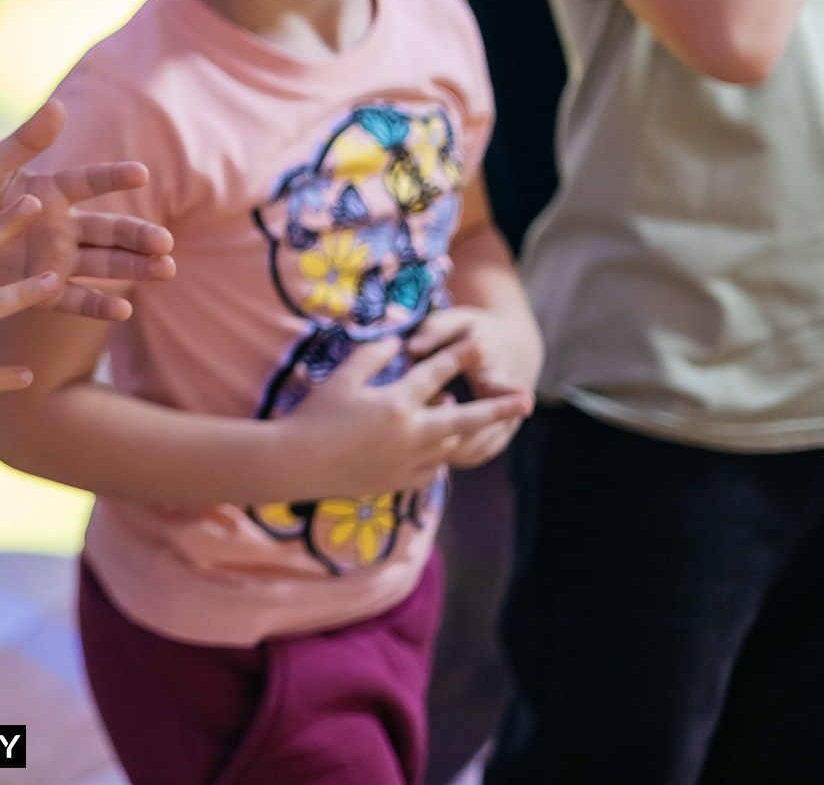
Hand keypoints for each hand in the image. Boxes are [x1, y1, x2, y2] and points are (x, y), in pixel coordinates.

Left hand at [0, 100, 174, 319]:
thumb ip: (22, 144)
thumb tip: (58, 105)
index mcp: (50, 193)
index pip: (90, 182)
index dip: (114, 177)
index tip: (140, 173)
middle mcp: (62, 227)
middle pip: (109, 230)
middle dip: (139, 236)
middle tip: (165, 243)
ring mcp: (56, 262)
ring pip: (104, 264)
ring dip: (135, 267)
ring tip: (166, 269)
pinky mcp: (42, 293)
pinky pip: (74, 300)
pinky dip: (98, 306)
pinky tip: (123, 311)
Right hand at [283, 339, 531, 492]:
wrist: (296, 463)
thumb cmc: (315, 416)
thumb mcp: (341, 379)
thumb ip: (371, 357)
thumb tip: (396, 341)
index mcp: (397, 403)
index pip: (436, 374)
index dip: (460, 356)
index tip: (483, 345)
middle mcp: (411, 434)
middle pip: (465, 419)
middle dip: (498, 408)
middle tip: (526, 400)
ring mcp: (408, 461)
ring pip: (451, 445)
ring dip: (462, 431)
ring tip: (468, 420)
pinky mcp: (399, 481)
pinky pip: (432, 468)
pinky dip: (438, 455)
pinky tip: (435, 448)